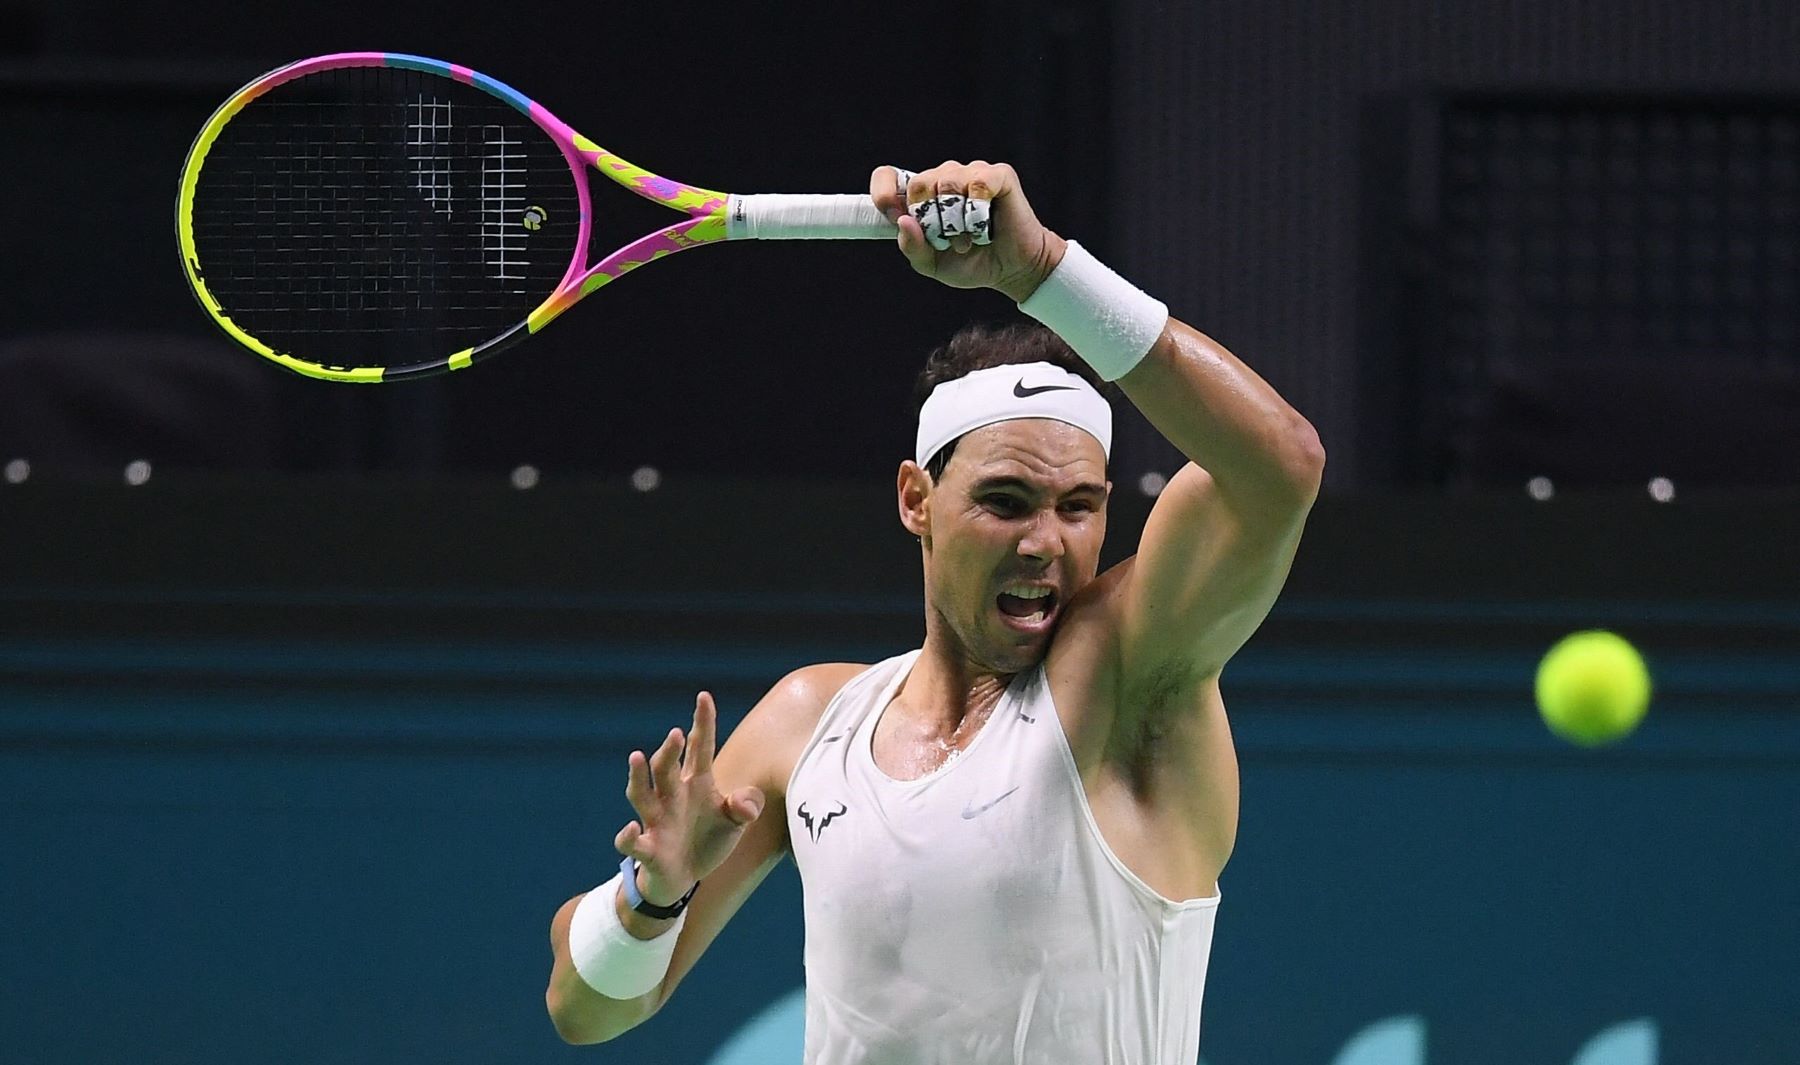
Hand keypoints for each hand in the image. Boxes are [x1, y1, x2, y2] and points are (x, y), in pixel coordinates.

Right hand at [613, 692, 764, 906]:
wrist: (683, 877)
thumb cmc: (708, 839)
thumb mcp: (734, 822)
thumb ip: (744, 807)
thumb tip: (745, 805)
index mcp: (696, 783)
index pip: (700, 748)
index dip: (702, 723)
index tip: (704, 697)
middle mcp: (672, 797)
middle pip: (666, 767)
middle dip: (670, 750)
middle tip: (677, 733)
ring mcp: (656, 821)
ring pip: (640, 794)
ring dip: (638, 776)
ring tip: (637, 757)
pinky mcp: (648, 849)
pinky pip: (632, 842)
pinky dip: (627, 836)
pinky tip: (630, 829)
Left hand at [868, 160, 1066, 302]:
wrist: (1012, 269)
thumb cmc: (972, 262)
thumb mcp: (932, 265)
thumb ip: (912, 247)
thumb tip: (903, 221)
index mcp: (922, 196)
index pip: (888, 176)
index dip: (884, 193)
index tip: (894, 217)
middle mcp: (943, 178)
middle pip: (919, 183)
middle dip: (931, 220)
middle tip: (949, 240)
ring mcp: (970, 173)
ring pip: (947, 183)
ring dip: (957, 221)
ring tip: (969, 237)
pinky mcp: (998, 175)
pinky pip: (978, 183)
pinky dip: (979, 211)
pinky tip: (987, 224)